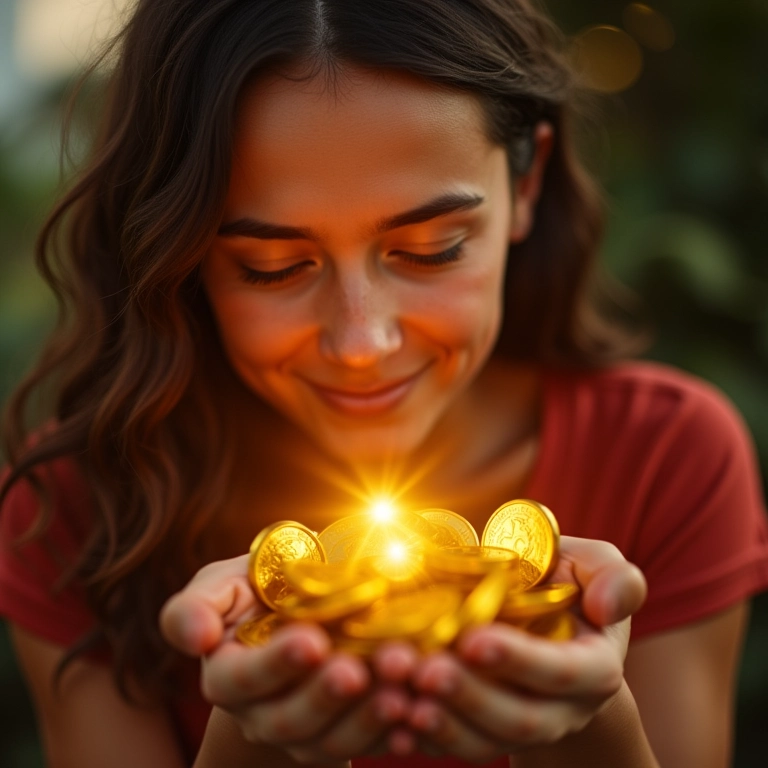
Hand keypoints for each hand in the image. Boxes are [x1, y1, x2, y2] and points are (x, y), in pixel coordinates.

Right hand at [160, 555, 413, 764]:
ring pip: (331, 739)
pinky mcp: (341, 738)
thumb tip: (196, 638)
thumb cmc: (260, 588)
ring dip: (367, 717)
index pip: (243, 678)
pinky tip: (416, 714)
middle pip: (289, 719)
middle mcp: (260, 713)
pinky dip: (393, 734)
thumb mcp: (223, 585)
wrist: (301, 610)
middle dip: (328, 695)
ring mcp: (302, 733)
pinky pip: (367, 746)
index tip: (312, 641)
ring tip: (400, 687)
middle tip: (359, 670)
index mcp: (228, 674)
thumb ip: (197, 606)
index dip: (276, 664)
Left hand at [390, 536, 646, 760]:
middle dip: (468, 696)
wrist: (546, 620)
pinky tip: (392, 716)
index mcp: (594, 667)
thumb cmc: (567, 582)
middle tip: (422, 670)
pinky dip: (422, 736)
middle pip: (518, 719)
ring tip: (397, 694)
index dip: (518, 660)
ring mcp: (520, 726)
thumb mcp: (596, 566)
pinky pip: (454, 744)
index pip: (562, 672)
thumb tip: (604, 607)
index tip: (472, 639)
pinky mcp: (483, 732)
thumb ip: (615, 578)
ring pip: (482, 740)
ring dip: (439, 721)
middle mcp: (562, 709)